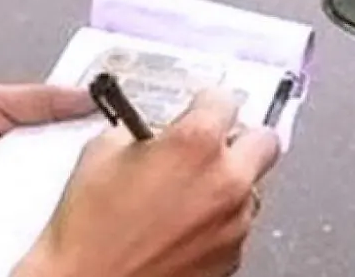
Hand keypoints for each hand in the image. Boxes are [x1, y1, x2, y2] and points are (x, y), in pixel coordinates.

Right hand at [14, 88, 279, 276]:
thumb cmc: (90, 233)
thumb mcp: (101, 153)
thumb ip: (141, 131)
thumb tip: (153, 132)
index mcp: (196, 144)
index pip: (225, 99)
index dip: (208, 101)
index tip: (201, 107)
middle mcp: (226, 180)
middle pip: (264, 141)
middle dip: (240, 138)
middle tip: (215, 144)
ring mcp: (235, 222)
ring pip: (253, 187)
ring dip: (229, 182)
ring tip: (189, 191)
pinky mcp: (233, 255)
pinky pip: (239, 224)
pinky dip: (220, 219)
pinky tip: (185, 222)